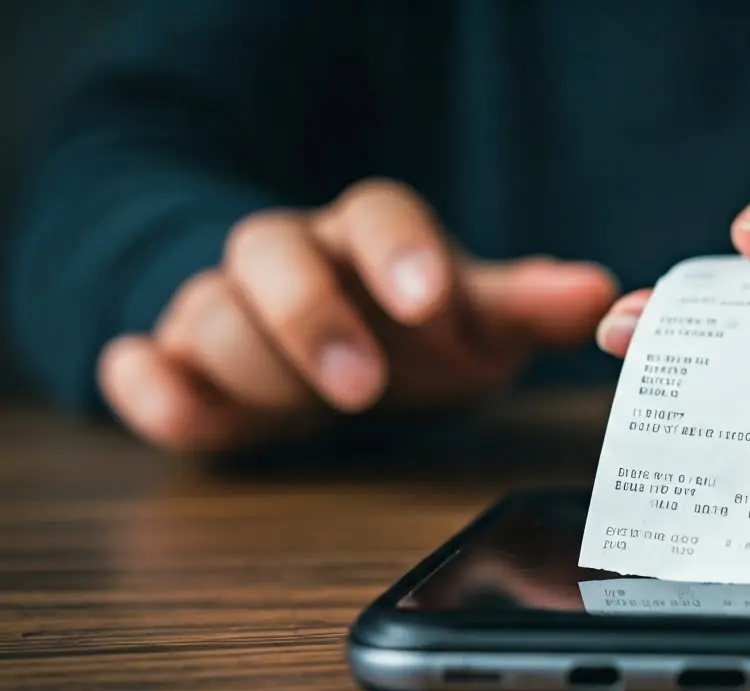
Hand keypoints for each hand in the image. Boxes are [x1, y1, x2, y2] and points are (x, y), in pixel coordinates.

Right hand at [98, 179, 616, 451]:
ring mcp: (224, 306)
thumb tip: (602, 297)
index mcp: (368, 238)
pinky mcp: (177, 363)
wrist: (325, 346)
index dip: (401, 251)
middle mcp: (290, 260)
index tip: (432, 299)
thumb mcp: (473, 324)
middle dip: (315, 317)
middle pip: (274, 252)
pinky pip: (142, 365)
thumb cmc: (409, 332)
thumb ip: (526, 310)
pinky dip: (152, 389)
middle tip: (363, 386)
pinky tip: (180, 410)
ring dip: (257, 365)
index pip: (377, 214)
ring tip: (316, 411)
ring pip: (211, 312)